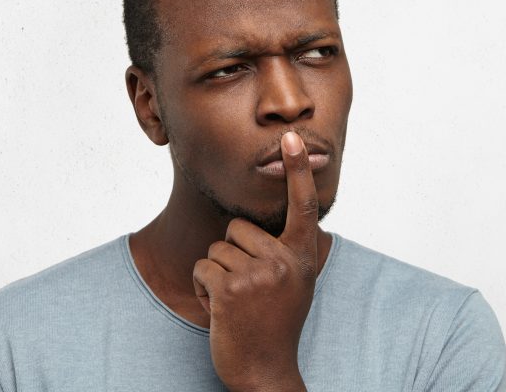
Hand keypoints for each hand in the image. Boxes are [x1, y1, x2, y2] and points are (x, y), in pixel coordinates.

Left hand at [193, 131, 317, 391]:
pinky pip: (202, 267)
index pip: (302, 206)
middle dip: (233, 254)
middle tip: (247, 289)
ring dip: (216, 274)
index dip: (297, 170)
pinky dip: (203, 288)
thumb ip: (291, 252)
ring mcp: (259, 275)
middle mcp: (285, 262)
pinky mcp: (230, 290)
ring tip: (236, 302)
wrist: (265, 372)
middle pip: (237, 228)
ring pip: (216, 248)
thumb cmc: (276, 324)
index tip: (290, 138)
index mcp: (303, 257)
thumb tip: (295, 224)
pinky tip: (220, 310)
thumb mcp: (297, 284)